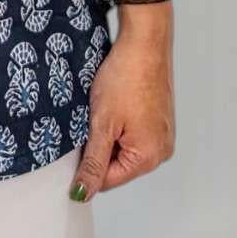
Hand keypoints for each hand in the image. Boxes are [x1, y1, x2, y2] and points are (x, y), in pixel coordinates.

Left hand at [70, 21, 174, 199]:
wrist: (144, 43)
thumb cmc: (126, 78)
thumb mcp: (102, 124)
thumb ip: (92, 162)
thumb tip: (82, 194)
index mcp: (149, 157)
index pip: (107, 180)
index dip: (86, 165)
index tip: (74, 144)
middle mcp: (161, 151)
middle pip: (116, 167)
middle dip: (98, 149)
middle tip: (90, 122)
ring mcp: (162, 136)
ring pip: (123, 150)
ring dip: (108, 136)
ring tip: (103, 112)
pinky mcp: (159, 122)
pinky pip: (133, 136)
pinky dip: (118, 127)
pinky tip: (113, 107)